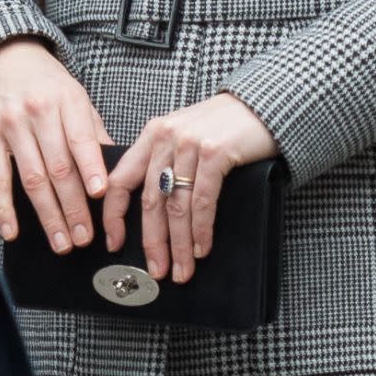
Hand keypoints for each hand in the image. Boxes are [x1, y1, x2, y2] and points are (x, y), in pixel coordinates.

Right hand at [0, 37, 113, 252]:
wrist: (4, 55)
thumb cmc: (46, 82)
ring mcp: (11, 124)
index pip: (81, 138)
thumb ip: (92, 132)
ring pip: (32, 178)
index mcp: (68, 99)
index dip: (91, 168)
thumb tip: (114, 171)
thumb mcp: (75, 95)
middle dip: (73, 207)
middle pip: (59, 167)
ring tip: (62, 242)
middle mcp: (39, 111)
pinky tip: (13, 231)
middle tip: (84, 238)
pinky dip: (4, 208)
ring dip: (48, 215)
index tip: (101, 197)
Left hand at [102, 92, 278, 285]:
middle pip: (151, 200)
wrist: (261, 105)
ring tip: (182, 268)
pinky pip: (202, 201)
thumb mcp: (184, 136)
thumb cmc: (222, 126)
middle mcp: (166, 136)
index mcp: (153, 134)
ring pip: (177, 206)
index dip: (114, 216)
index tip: (114, 243)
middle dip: (153, 242)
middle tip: (157, 270)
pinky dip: (201, 229)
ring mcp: (190, 143)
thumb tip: (152, 215)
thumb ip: (164, 162)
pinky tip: (201, 247)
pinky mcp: (215, 151)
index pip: (121, 178)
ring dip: (179, 244)